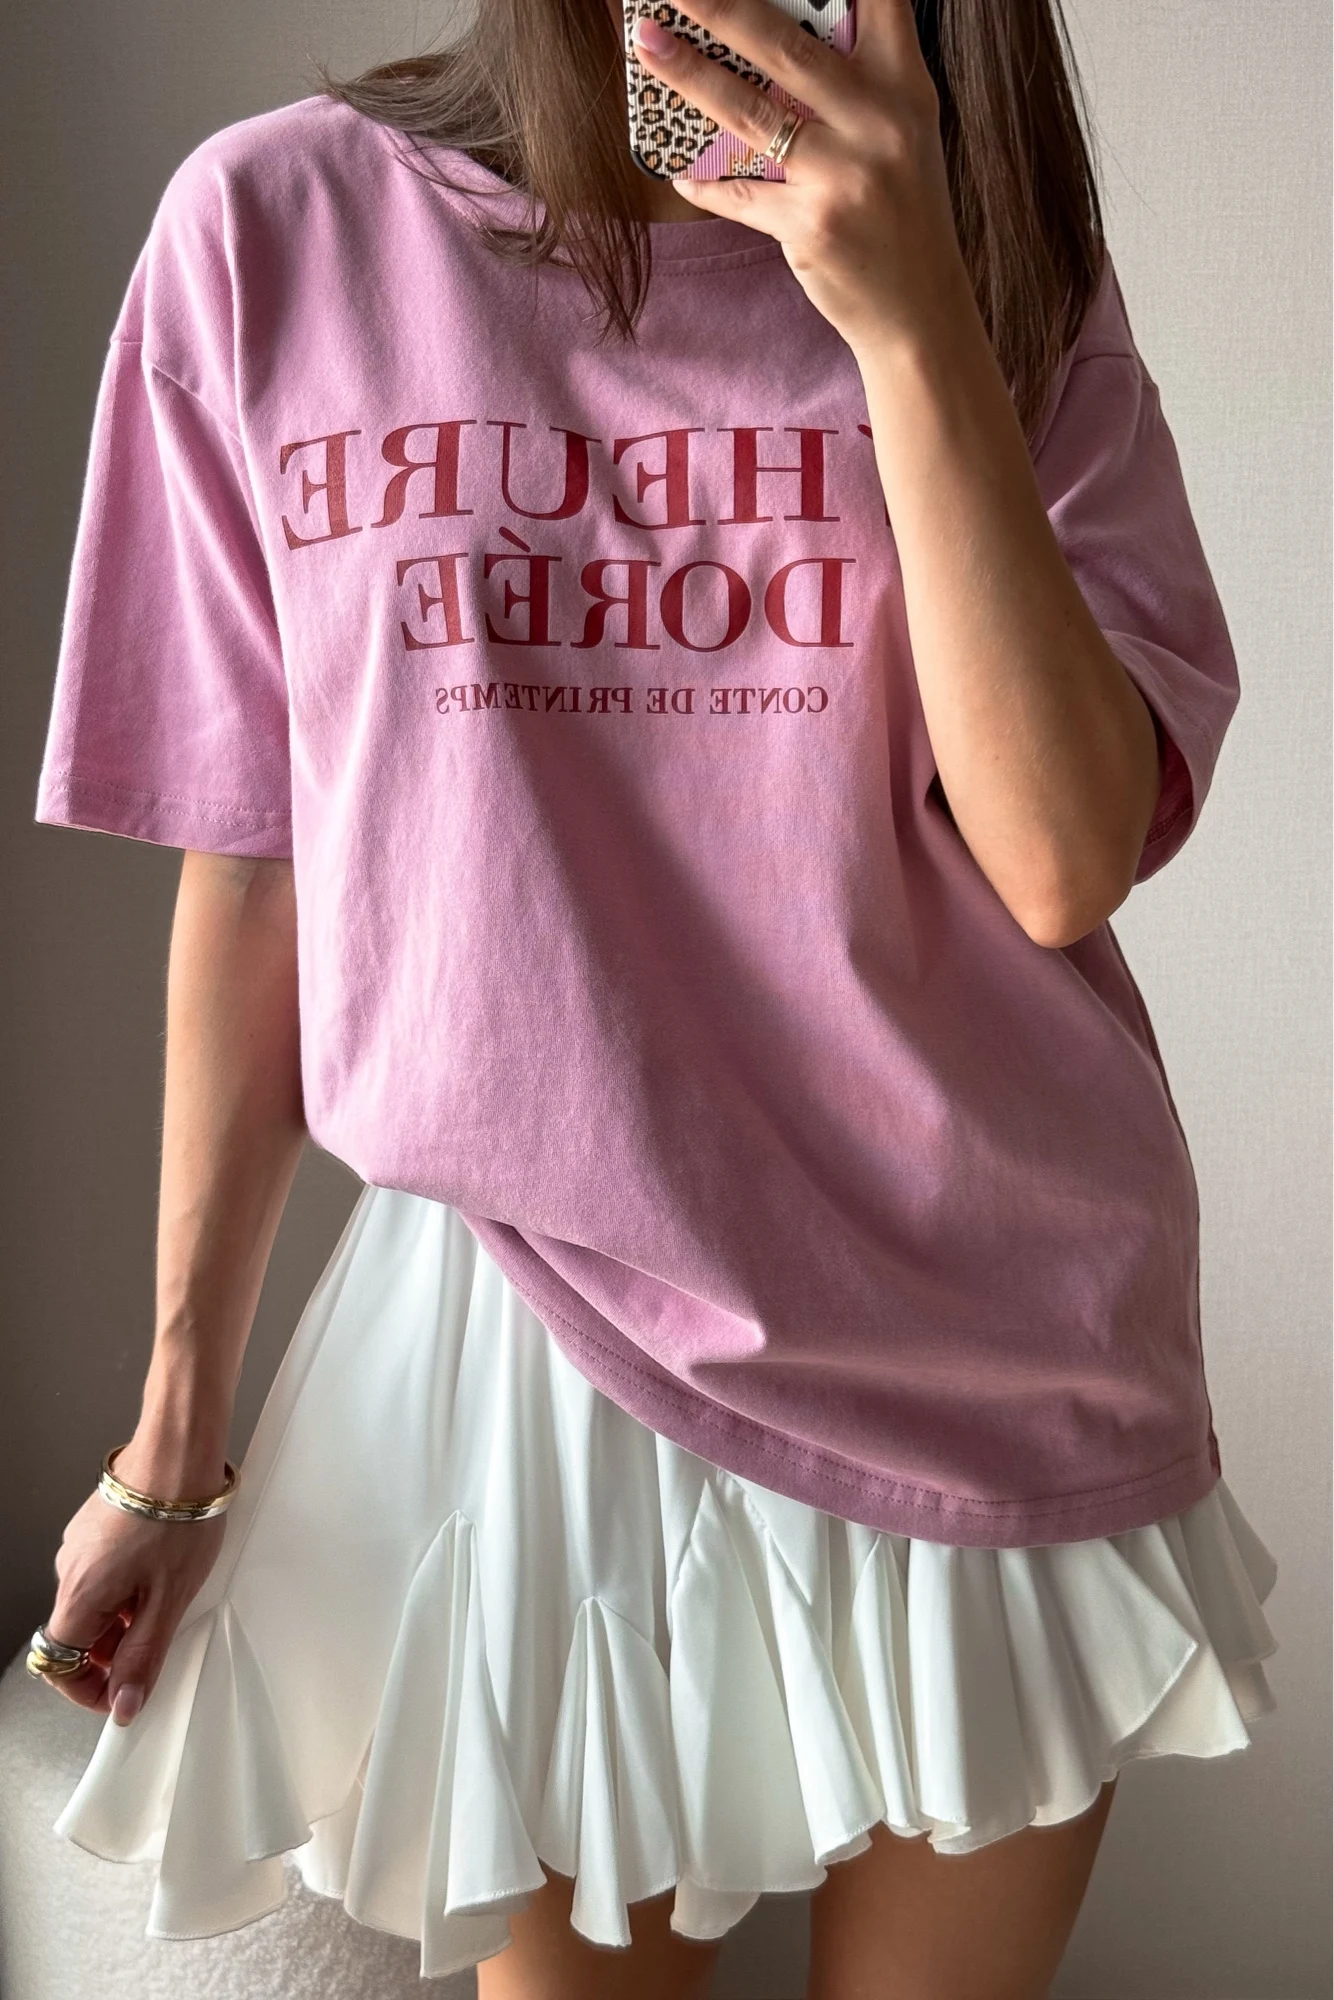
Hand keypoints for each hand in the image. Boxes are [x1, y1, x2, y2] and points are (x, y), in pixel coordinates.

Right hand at [39, 1439, 228, 1725]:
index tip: (121, 1694)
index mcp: (81, 1593)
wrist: (179, 1451)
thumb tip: (124, 1703)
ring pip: (92, 1604)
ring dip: (123, 1617)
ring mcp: (80, 1544)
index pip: (60, 1664)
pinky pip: (102, 1573)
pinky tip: (161, 1570)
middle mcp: (70, 1568)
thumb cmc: (179, 1515)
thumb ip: (144, 1656)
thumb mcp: (169, 1599)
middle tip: (156, 1644)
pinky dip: (126, 1586)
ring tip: (167, 1598)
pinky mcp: (95, 1527)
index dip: (88, 1690)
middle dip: (112, 1652)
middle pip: (77, 1635)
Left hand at [630, 0, 976, 360]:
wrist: (921, 312)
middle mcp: (879, 122)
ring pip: (750, 113)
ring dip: (689, 74)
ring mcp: (845, 176)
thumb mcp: (899, 136)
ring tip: (646, 45)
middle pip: (784, 46)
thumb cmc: (901, 214)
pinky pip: (741, 194)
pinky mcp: (812, 227)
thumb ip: (853, 86)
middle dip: (719, 6)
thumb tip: (767, 45)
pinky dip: (705, 183)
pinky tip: (679, 171)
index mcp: (904, 86)